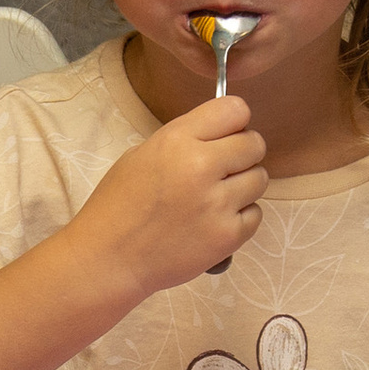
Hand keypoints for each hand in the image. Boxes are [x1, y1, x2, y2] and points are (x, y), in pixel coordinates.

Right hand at [72, 92, 267, 297]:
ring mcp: (217, 204)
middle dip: (243, 154)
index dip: (234, 123)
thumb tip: (220, 137)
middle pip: (254, 144)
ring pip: (260, 179)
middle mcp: (201, 167)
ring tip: (215, 199)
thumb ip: (184, 141)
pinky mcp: (227, 236)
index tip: (226, 135)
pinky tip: (214, 222)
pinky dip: (240, 217)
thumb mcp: (141, 156)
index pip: (235, 109)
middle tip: (223, 170)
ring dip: (243, 186)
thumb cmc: (117, 207)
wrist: (108, 260)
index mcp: (177, 141)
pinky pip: (255, 214)